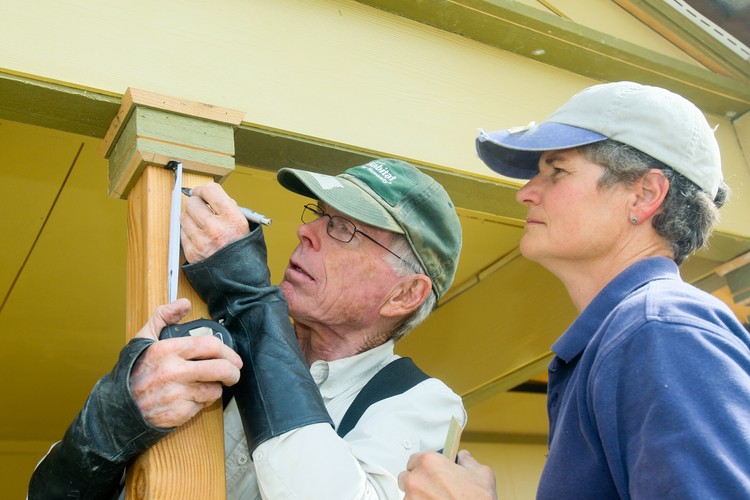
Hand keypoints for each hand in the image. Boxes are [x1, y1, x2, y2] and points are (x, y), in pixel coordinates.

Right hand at [130, 298, 242, 427]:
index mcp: (168, 350)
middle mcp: (173, 371)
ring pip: (214, 390)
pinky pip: (202, 406)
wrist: (117, 408)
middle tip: (233, 374)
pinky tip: (190, 399)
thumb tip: (185, 303)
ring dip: (214, 388)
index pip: (210, 345)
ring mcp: (176, 394)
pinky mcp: (178, 413)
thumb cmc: (133, 371)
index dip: (228, 351)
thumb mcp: (144, 339)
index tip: (233, 358)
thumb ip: (164, 316)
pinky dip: (201, 403)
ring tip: (204, 386)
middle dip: (233, 373)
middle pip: (220, 369)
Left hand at [180, 182, 249, 262]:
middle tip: (201, 209)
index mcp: (233, 220)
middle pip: (193, 203)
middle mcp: (216, 229)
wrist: (242, 282)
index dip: (204, 190)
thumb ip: (231, 210)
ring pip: (184, 217)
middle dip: (196, 204)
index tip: (202, 193)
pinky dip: (188, 233)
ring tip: (200, 225)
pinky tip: (199, 238)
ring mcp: (202, 241)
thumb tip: (215, 200)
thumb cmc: (245, 255)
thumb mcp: (247, 228)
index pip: (211, 191)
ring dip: (190, 218)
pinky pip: (182, 233)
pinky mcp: (192, 253)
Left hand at [398, 450, 497, 499]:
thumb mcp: (481, 474)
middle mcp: (416, 479)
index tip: (430, 472)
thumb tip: (464, 458)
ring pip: (408, 496)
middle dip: (418, 482)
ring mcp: (411, 499)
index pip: (414, 459)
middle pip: (407, 477)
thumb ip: (468, 461)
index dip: (423, 466)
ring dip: (418, 498)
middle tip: (433, 489)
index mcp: (429, 463)